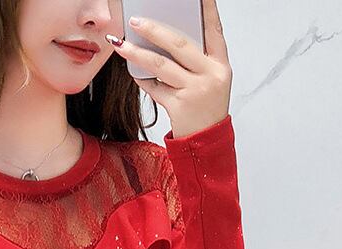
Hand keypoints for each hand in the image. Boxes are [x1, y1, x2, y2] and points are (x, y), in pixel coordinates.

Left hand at [108, 0, 231, 138]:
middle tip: (136, 20)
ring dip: (138, 53)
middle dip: (155, 29)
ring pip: (161, 66)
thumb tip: (164, 37)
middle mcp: (210, 75)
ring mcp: (195, 91)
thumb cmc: (206, 106)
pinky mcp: (179, 107)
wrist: (205, 141)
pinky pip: (155, 88)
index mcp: (220, 64)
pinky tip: (132, 70)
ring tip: (121, 44)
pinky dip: (142, 79)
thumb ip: (195, 60)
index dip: (206, 10)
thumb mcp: (210, 80)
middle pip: (179, 45)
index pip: (214, 29)